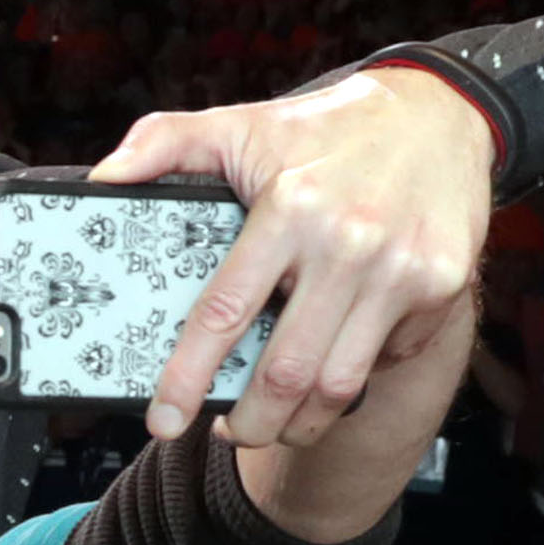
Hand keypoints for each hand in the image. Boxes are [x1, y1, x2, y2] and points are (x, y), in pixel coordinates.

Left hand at [95, 65, 493, 448]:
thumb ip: (166, 142)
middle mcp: (347, 244)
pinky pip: (386, 360)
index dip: (187, 377)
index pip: (223, 312)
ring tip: (273, 422)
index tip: (162, 420)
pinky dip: (353, 377)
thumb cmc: (327, 130)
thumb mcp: (243, 124)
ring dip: (299, 423)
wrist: (440, 113)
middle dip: (248, 424)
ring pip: (338, 384)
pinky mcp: (441, 288)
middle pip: (285, 372)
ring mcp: (401, 271)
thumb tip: (102, 177)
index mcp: (289, 210)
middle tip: (226, 431)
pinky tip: (331, 364)